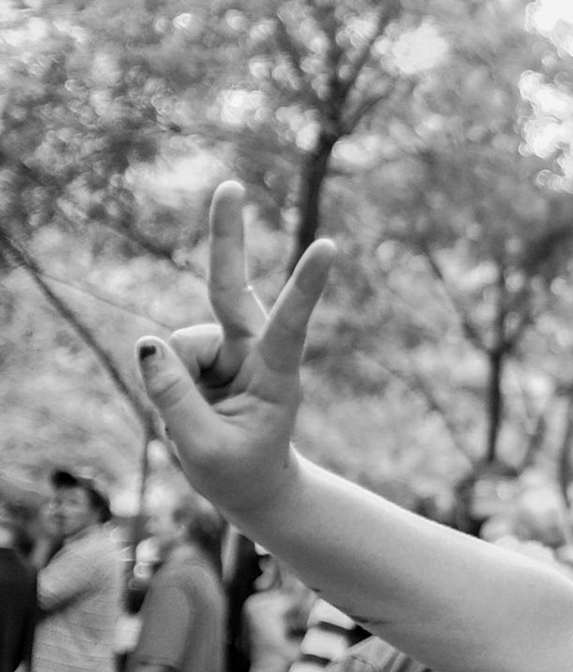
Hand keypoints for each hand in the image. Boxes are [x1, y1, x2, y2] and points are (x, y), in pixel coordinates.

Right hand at [136, 182, 335, 518]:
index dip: (305, 287)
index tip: (328, 246)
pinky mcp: (205, 351)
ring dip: (175, 382)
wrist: (252, 486)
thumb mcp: (205, 449)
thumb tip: (146, 342)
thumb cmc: (240, 472)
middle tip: (230, 185)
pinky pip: (165, 356)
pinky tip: (191, 405)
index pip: (291, 325)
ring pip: (179, 344)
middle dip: (226, 237)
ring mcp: (228, 346)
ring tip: (202, 418)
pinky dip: (167, 381)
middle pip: (231, 288)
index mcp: (277, 374)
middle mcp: (255, 349)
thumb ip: (174, 398)